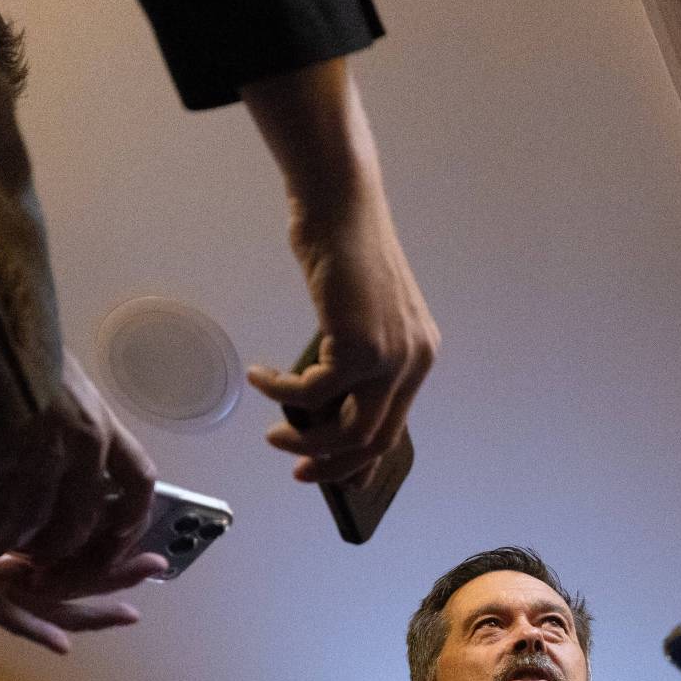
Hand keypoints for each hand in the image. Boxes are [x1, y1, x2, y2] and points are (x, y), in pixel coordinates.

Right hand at [0, 349, 155, 565]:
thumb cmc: (21, 340)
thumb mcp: (64, 378)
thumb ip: (75, 414)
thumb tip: (76, 432)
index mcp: (104, 422)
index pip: (138, 480)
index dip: (133, 514)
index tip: (119, 534)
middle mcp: (83, 443)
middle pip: (80, 519)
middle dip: (56, 548)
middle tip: (36, 561)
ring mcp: (42, 452)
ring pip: (28, 518)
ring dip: (3, 536)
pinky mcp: (0, 452)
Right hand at [241, 61, 437, 486]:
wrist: (340, 206)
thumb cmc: (342, 252)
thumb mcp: (358, 314)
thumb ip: (355, 359)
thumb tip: (326, 404)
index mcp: (418, 355)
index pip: (394, 428)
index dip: (358, 460)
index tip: (329, 474)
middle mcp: (414, 360)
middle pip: (374, 440)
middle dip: (330, 463)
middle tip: (297, 470)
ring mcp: (391, 356)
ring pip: (346, 430)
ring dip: (303, 440)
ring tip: (273, 432)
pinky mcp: (360, 347)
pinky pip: (311, 393)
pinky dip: (280, 392)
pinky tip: (261, 376)